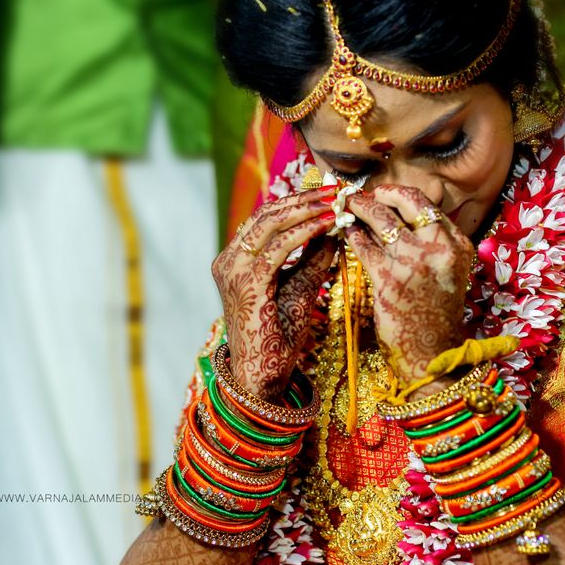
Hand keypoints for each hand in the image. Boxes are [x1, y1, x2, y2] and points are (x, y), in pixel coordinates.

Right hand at [211, 188, 337, 399]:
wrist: (260, 375)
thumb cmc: (278, 338)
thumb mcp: (300, 289)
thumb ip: (313, 261)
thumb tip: (335, 231)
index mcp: (236, 259)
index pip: (266, 218)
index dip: (297, 201)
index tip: (327, 192)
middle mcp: (229, 260)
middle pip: (266, 214)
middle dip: (304, 198)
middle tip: (335, 189)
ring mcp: (233, 270)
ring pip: (270, 223)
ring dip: (306, 209)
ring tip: (334, 202)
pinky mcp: (247, 283)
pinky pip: (278, 248)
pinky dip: (304, 232)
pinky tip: (327, 225)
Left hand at [343, 185, 473, 383]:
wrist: (433, 354)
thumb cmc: (434, 314)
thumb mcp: (446, 272)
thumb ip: (430, 244)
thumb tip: (394, 216)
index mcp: (457, 244)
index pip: (426, 205)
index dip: (400, 195)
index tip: (383, 194)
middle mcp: (439, 247)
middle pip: (407, 200)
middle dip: (381, 193)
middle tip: (362, 194)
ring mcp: (414, 260)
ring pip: (381, 218)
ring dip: (360, 207)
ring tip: (346, 205)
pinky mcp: (389, 277)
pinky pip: (364, 245)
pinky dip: (352, 234)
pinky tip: (345, 232)